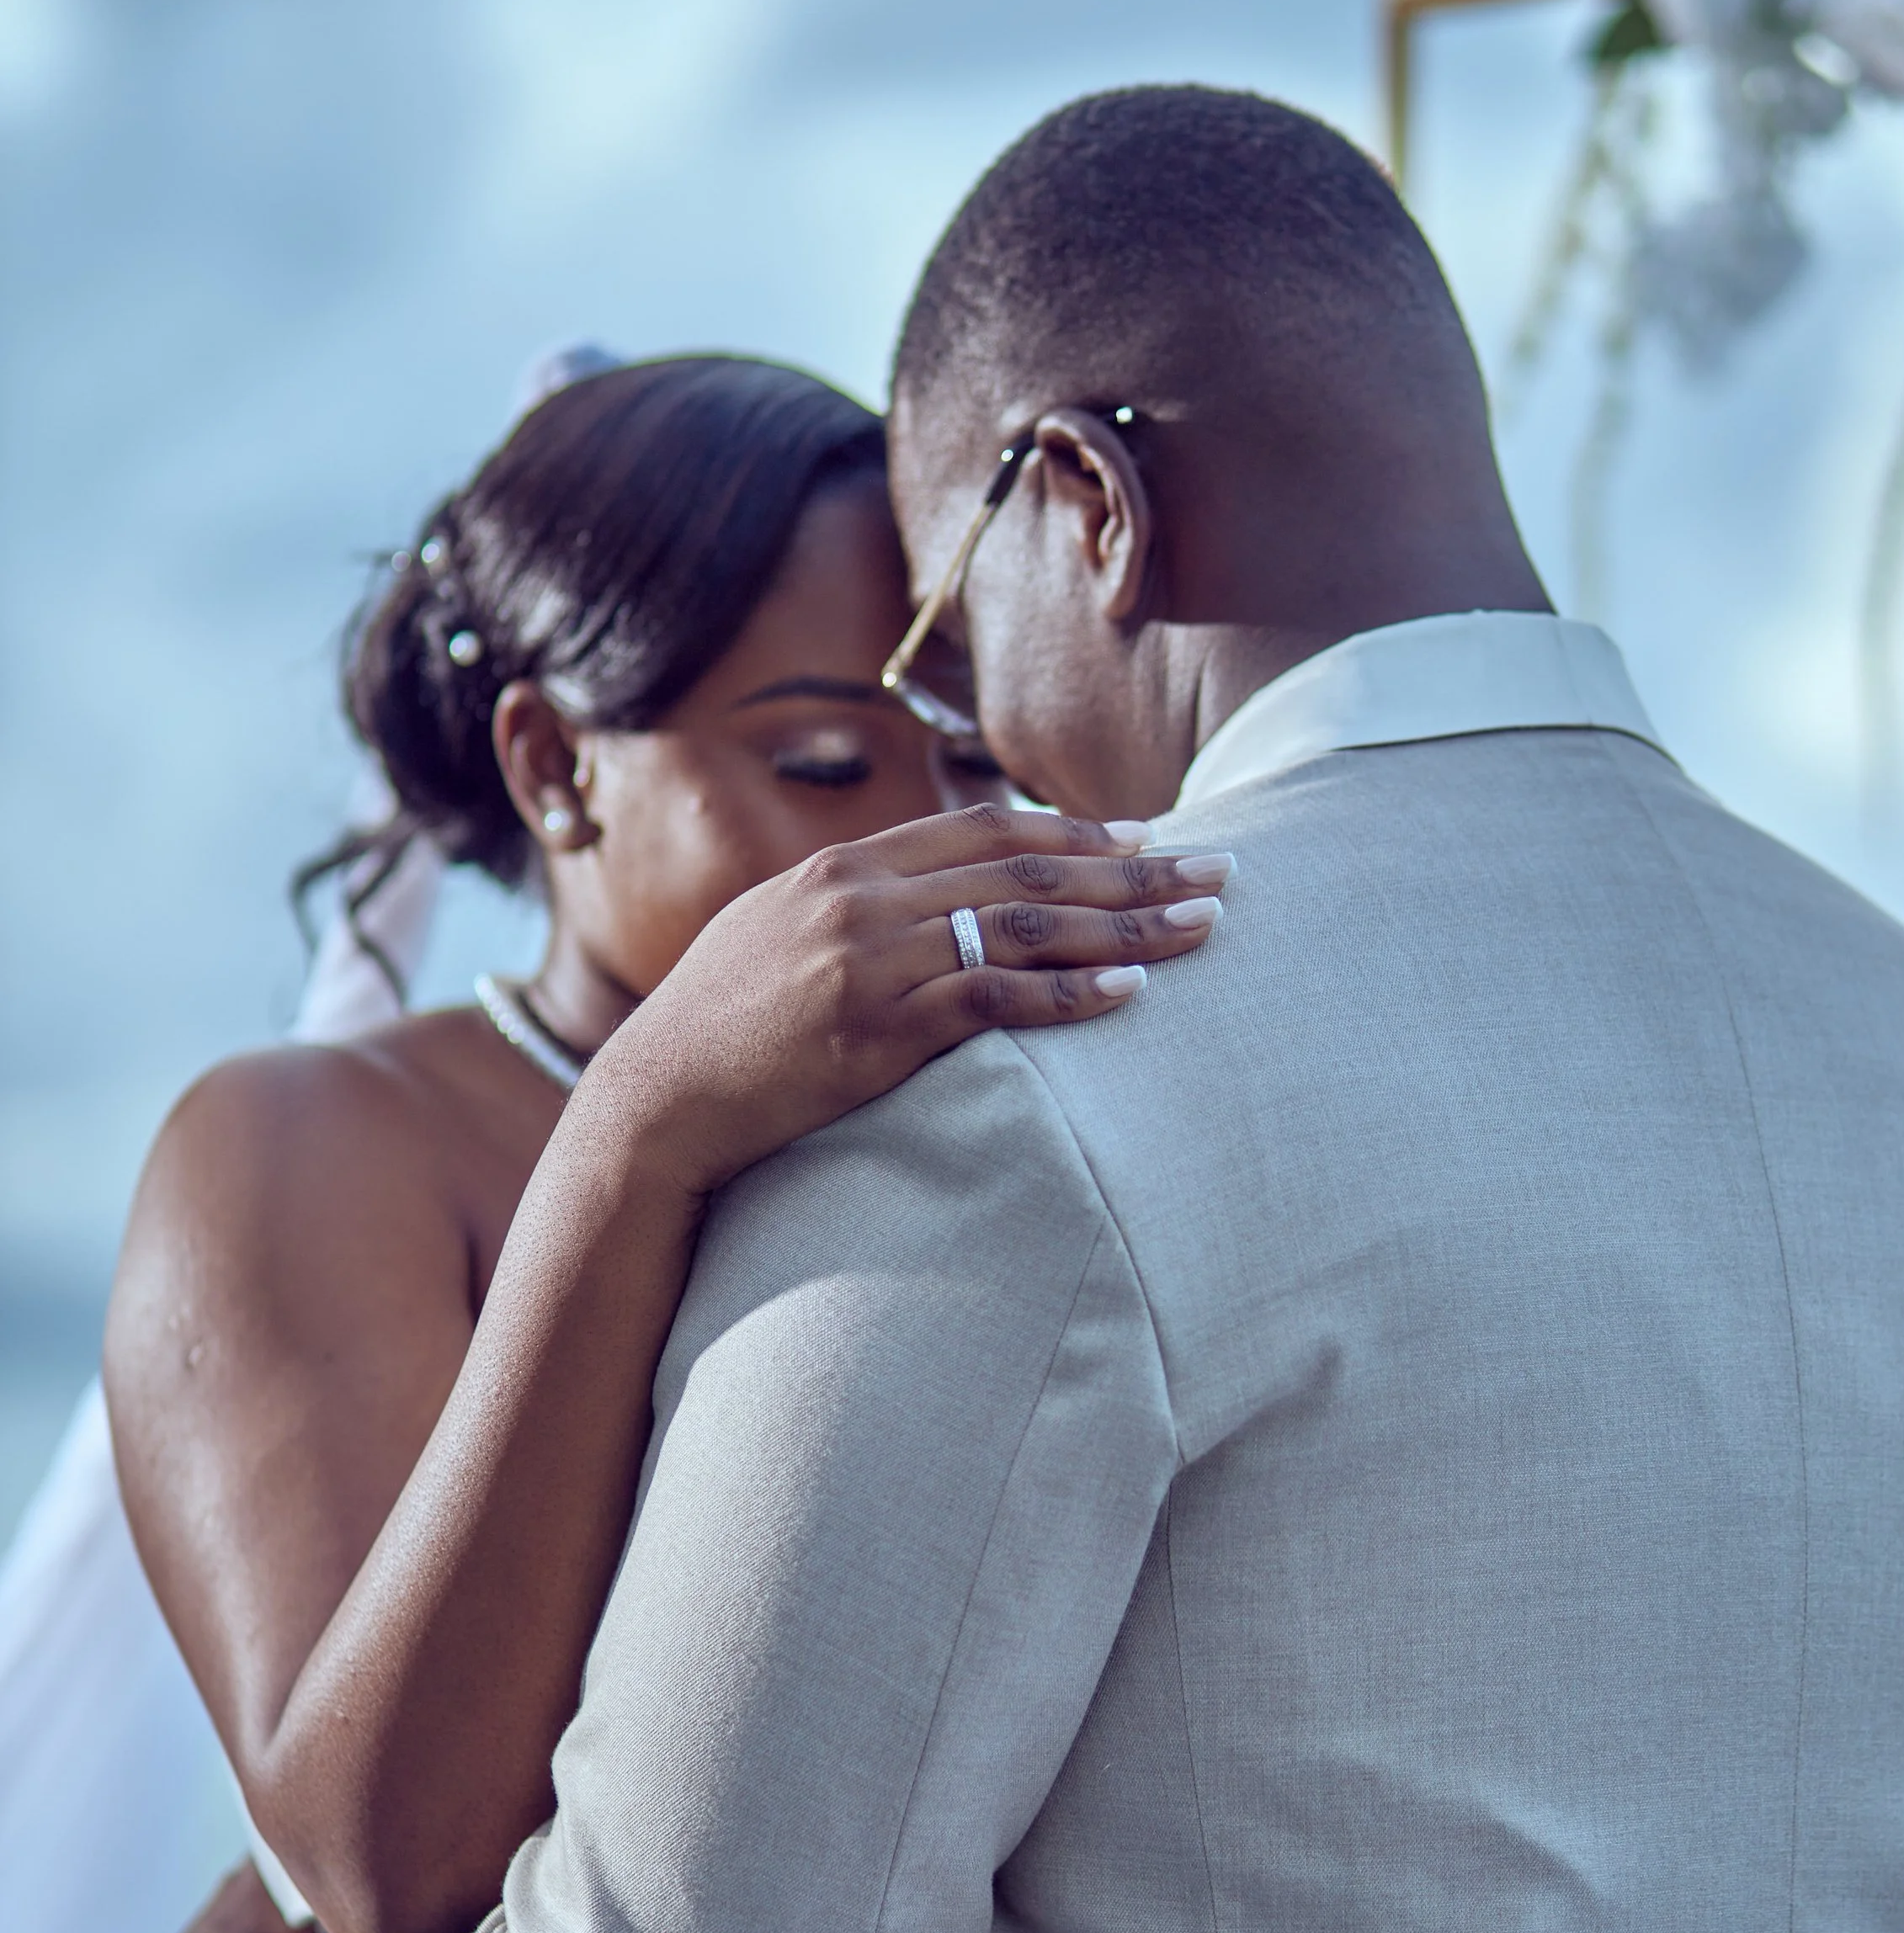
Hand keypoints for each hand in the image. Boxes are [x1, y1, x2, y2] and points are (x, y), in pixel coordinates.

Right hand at [583, 806, 1233, 1201]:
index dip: (1075, 835)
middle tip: (1219, 870)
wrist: (656, 1101)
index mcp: (843, 869)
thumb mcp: (780, 940)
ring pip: (1024, 925)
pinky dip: (1068, 995)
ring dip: (1125, 926)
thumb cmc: (720, 1033)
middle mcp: (861, 898)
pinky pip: (993, 1001)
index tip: (1148, 840)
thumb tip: (927, 907)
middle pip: (1025, 869)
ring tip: (1202, 928)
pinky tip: (1131, 995)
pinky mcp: (875, 1029)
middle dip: (1133, 871)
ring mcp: (868, 961)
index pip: (983, 831)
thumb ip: (856, 913)